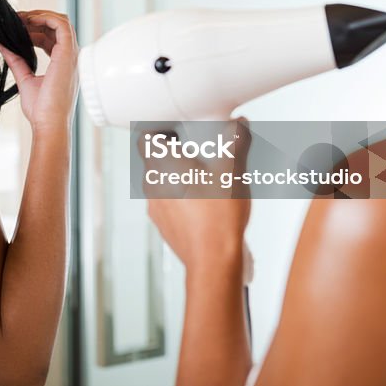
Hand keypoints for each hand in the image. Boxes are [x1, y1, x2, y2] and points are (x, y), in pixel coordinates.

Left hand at [0, 10, 78, 133]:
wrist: (49, 123)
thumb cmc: (41, 110)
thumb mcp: (24, 79)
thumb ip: (15, 60)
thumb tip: (1, 44)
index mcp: (62, 63)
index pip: (50, 37)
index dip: (34, 29)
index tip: (16, 27)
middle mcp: (69, 57)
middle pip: (56, 27)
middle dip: (36, 19)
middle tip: (16, 19)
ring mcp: (71, 54)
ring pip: (60, 22)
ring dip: (40, 16)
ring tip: (20, 17)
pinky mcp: (68, 54)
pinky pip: (61, 25)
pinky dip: (46, 18)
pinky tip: (29, 20)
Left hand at [143, 119, 251, 268]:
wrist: (214, 260)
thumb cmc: (218, 216)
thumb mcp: (234, 170)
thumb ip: (236, 142)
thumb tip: (240, 125)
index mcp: (161, 165)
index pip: (144, 138)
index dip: (159, 130)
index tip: (178, 129)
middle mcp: (152, 185)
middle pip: (155, 159)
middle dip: (176, 152)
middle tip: (200, 151)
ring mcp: (156, 207)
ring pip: (162, 182)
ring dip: (180, 176)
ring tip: (207, 177)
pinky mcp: (164, 225)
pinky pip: (168, 202)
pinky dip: (182, 197)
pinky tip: (205, 202)